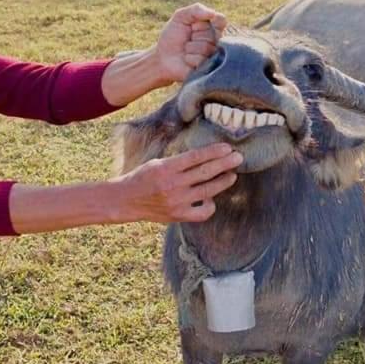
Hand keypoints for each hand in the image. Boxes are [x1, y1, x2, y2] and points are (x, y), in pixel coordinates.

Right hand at [113, 143, 241, 223]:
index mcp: (166, 168)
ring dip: (223, 181)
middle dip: (225, 164)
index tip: (227, 147)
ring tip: (232, 175)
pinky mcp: (178, 216)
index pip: (195, 157)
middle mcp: (173, 185)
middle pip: (205, 172)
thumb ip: (179, 161)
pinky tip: (211, 197)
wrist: (126, 200)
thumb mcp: (157, 162)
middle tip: (238, 157)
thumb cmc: (142, 177)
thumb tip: (204, 156)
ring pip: (208, 191)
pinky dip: (210, 205)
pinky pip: (202, 212)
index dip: (214, 152)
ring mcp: (177, 202)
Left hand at [154, 3, 227, 83]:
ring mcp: (213, 56)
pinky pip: (201, 60)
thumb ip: (196, 10)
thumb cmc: (172, 36)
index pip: (221, 20)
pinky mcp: (207, 69)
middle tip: (187, 39)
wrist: (162, 56)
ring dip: (190, 47)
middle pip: (213, 34)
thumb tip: (213, 14)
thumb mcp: (180, 17)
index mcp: (213, 27)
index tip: (193, 25)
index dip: (204, 22)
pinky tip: (186, 59)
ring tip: (186, 50)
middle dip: (195, 35)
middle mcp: (216, 42)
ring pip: (207, 48)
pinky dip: (189, 58)